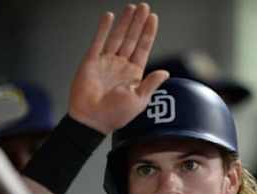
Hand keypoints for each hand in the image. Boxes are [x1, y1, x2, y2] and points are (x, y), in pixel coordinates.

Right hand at [69, 3, 168, 133]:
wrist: (92, 120)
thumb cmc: (115, 115)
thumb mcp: (139, 100)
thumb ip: (151, 84)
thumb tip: (165, 72)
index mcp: (134, 74)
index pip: (143, 48)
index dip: (148, 33)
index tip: (153, 18)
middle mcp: (121, 65)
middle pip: (132, 39)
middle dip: (138, 23)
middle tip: (144, 7)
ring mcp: (106, 62)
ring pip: (118, 37)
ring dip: (125, 22)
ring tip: (132, 8)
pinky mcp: (91, 61)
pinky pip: (98, 41)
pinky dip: (103, 29)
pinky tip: (109, 17)